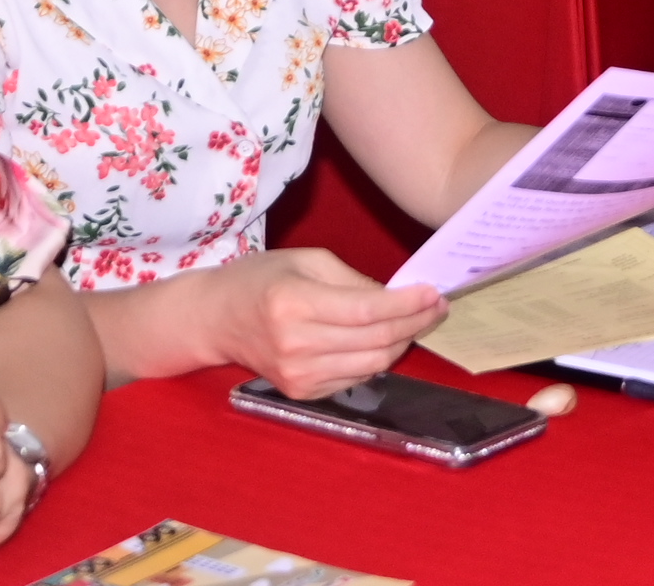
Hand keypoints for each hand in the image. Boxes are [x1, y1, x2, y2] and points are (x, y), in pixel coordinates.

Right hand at [214, 248, 447, 399]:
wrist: (216, 319)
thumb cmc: (260, 280)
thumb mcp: (305, 261)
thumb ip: (352, 280)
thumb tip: (396, 297)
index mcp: (294, 304)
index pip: (366, 311)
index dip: (407, 304)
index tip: (434, 292)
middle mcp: (296, 345)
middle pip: (375, 342)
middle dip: (414, 323)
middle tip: (437, 305)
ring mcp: (298, 376)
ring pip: (372, 365)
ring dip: (403, 343)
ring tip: (418, 321)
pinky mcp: (301, 392)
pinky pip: (356, 378)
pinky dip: (378, 359)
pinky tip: (386, 340)